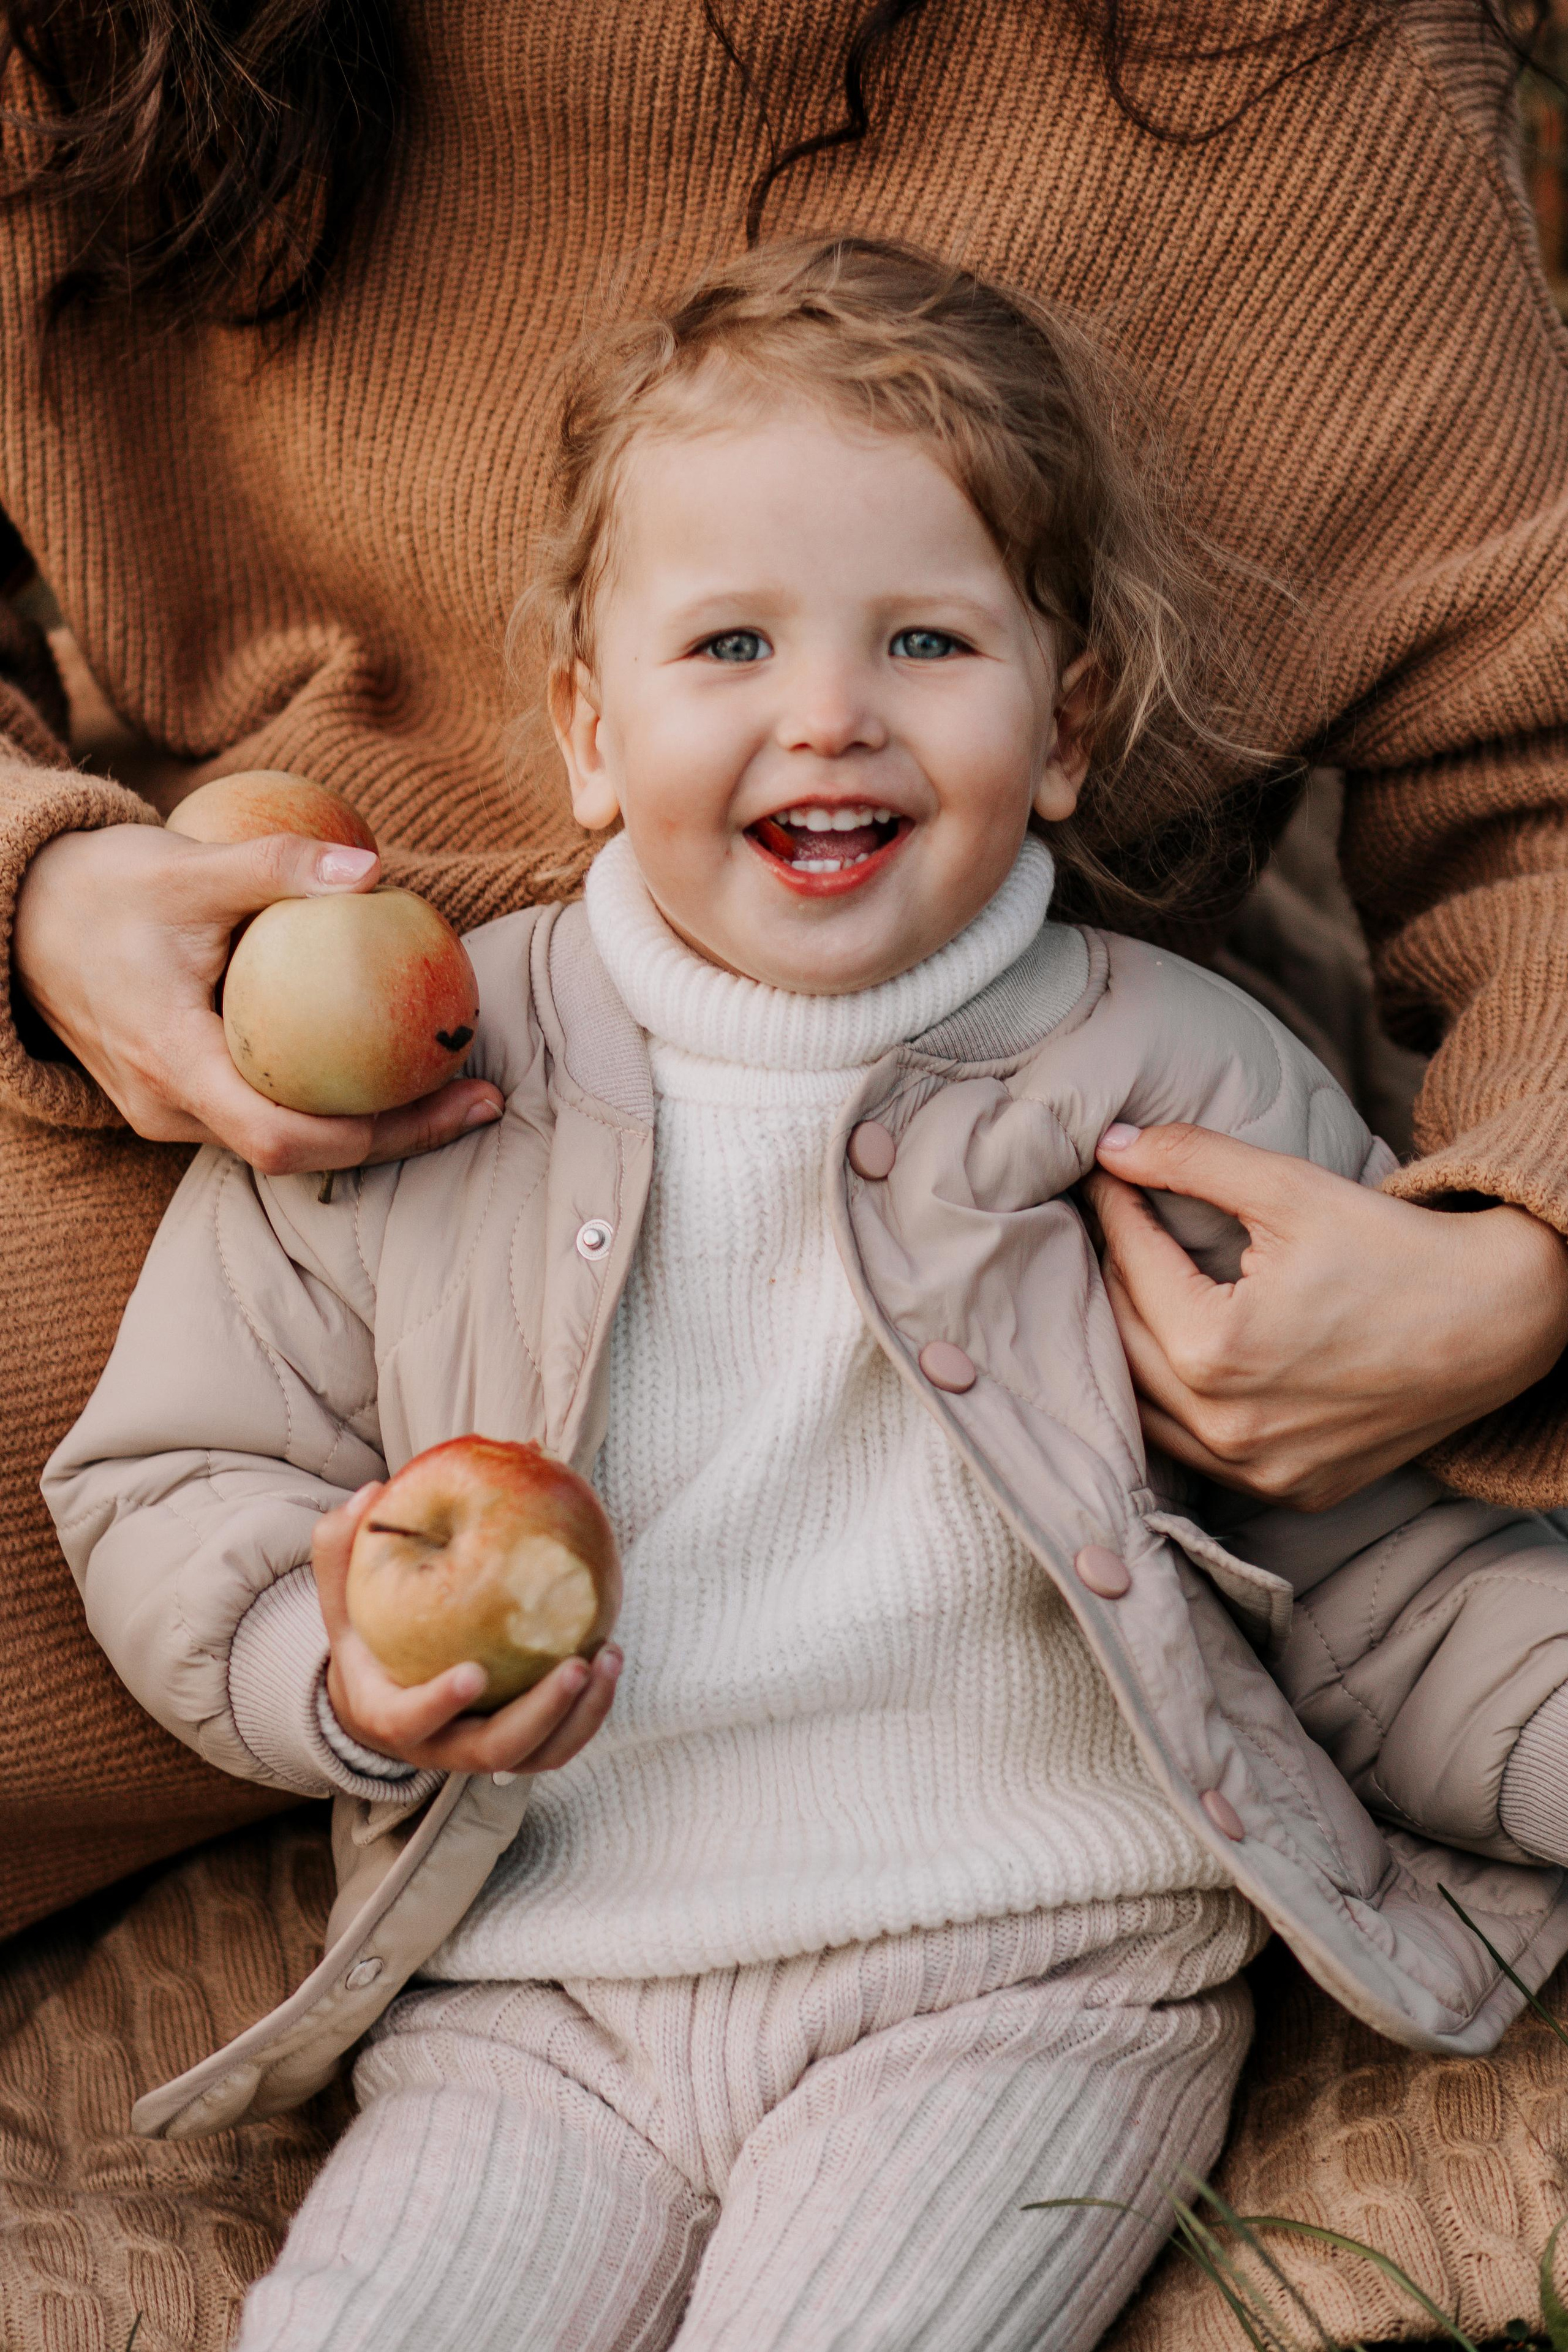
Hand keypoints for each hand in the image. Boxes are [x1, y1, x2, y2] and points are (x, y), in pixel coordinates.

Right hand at [13, 822, 502, 1171]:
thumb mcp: (187, 867)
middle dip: (398, 1136)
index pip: (286, 1136)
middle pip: (301, 1154)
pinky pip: (263, 1114)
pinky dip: (325, 1100)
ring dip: (366, 1123)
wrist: (17, 916)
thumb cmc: (101, 887)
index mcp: (173, 1062)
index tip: (460, 1101)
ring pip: (282, 1141)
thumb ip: (276, 868)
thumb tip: (374, 870)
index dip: (381, 1135)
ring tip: (450, 1081)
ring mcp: (169, 1112)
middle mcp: (169, 1108)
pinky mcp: (177, 1097)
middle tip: (483, 1097)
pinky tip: (382, 1063)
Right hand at [313, 1483, 622, 1774]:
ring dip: (580, 1715)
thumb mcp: (342, 1599)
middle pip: (494, 1752)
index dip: (440, 1703)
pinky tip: (610, 1654)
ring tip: (607, 1657)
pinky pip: (561, 1741)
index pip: (410, 1722)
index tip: (475, 1671)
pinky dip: (591, 1709)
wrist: (383, 1697)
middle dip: (539, 1714)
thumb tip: (370, 1491)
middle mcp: (439, 1747)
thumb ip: (341, 1549)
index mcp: (389, 1716)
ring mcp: (482, 1752)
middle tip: (575, 1666)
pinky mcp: (519, 1747)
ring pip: (539, 1756)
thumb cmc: (365, 1639)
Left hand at [1084, 1122, 1567, 1508]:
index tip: (1108, 1175)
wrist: (1496, 1320)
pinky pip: (1201, 1456)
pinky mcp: (1290, 1492)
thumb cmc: (1394, 1249)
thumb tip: (1110, 1145)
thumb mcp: (1289, 1189)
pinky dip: (1179, 1410)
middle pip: (1125, 1339)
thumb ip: (1190, 1161)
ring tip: (1138, 1289)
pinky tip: (1179, 1364)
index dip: (1116, 1209)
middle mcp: (1227, 1427)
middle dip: (1113, 1275)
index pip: (1132, 1266)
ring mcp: (1259, 1472)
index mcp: (1216, 1349)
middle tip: (1115, 1227)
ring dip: (1133, 1347)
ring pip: (1148, 1409)